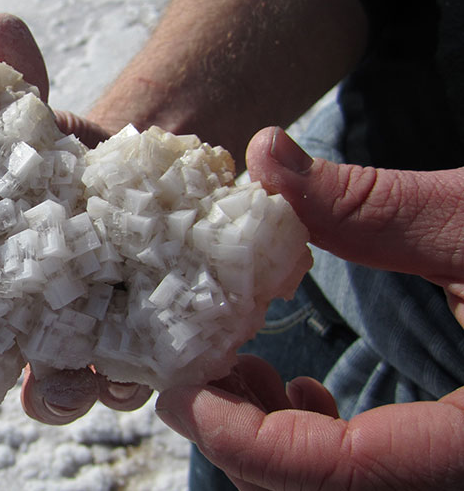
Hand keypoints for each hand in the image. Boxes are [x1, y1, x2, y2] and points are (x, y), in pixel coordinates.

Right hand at [0, 13, 154, 425]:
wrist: (133, 182)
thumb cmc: (55, 161)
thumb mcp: (27, 126)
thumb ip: (9, 91)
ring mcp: (60, 346)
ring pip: (39, 397)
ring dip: (40, 400)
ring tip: (45, 388)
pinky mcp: (125, 346)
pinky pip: (120, 379)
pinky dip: (121, 380)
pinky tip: (127, 370)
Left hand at [152, 127, 463, 489]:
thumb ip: (375, 205)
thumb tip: (266, 158)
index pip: (333, 472)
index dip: (239, 435)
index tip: (180, 387)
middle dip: (241, 437)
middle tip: (199, 365)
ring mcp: (459, 469)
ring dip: (269, 442)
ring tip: (240, 367)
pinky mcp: (453, 455)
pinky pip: (370, 478)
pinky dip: (313, 445)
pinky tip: (294, 392)